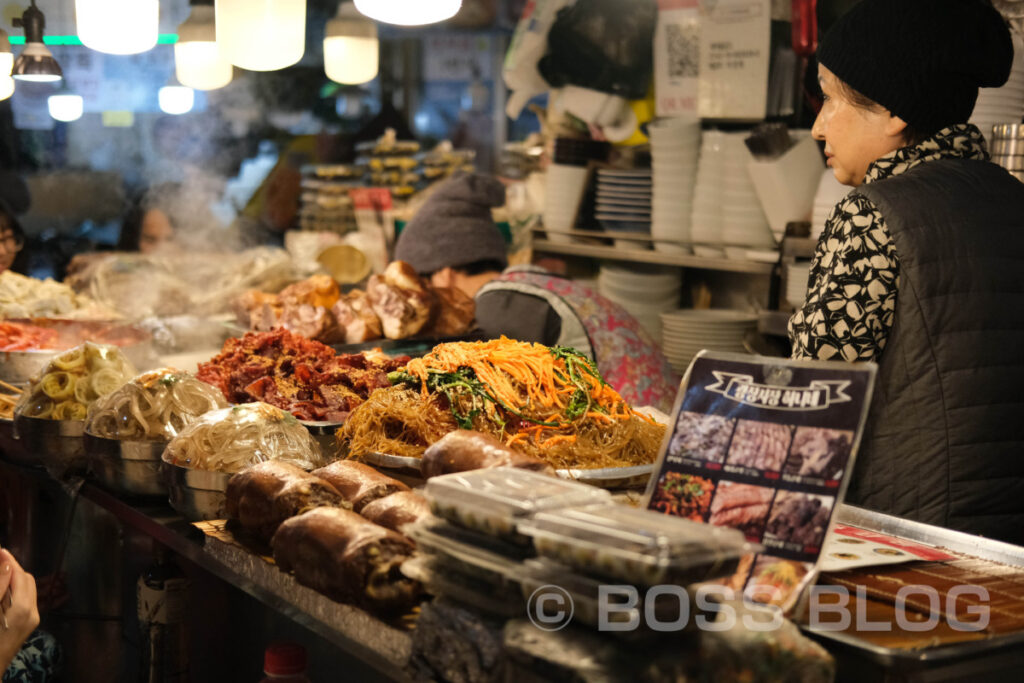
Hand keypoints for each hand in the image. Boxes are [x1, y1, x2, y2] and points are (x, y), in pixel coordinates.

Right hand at [0, 549, 38, 671]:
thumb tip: (6, 563)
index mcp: (21, 609)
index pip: (19, 575)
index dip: (8, 561)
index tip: (0, 550)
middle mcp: (32, 613)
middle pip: (27, 579)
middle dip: (13, 568)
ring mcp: (33, 619)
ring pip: (28, 588)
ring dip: (15, 578)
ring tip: (0, 572)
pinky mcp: (30, 623)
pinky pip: (27, 598)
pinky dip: (16, 590)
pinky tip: (4, 589)